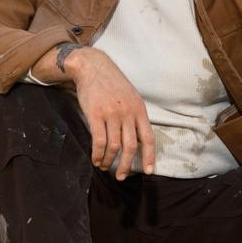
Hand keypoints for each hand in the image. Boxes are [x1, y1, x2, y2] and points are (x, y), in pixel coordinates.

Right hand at [65, 48, 155, 179]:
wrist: (92, 66)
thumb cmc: (112, 84)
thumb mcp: (131, 97)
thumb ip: (135, 117)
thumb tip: (138, 141)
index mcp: (139, 110)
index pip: (148, 138)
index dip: (149, 157)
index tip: (148, 172)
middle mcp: (128, 113)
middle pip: (131, 147)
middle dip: (126, 166)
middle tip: (121, 176)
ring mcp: (112, 113)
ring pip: (114, 147)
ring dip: (109, 161)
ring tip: (104, 166)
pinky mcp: (96, 114)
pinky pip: (98, 141)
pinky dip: (98, 154)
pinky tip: (96, 159)